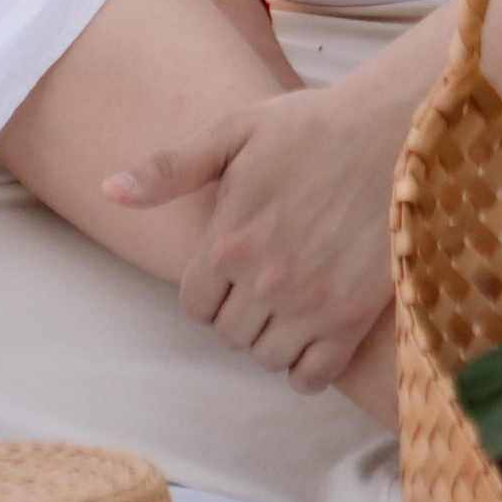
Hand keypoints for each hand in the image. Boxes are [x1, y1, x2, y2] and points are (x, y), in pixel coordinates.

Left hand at [106, 75, 404, 387]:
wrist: (393, 132)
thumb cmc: (310, 126)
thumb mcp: (233, 132)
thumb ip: (169, 168)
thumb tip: (108, 190)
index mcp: (228, 241)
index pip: (194, 304)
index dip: (208, 288)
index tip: (230, 268)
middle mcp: (264, 282)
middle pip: (229, 334)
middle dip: (238, 311)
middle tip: (262, 281)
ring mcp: (309, 305)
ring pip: (266, 356)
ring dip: (270, 336)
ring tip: (287, 301)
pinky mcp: (351, 318)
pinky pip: (312, 375)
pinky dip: (305, 367)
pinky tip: (311, 335)